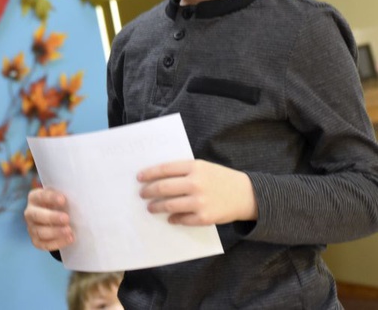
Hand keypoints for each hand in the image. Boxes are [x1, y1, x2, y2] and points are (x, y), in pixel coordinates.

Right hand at [23, 188, 73, 250]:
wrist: (54, 219)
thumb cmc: (58, 205)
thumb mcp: (59, 198)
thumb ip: (64, 198)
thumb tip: (79, 199)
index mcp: (34, 198)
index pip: (40, 196)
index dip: (51, 197)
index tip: (63, 200)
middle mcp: (30, 213)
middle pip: (37, 215)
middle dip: (52, 217)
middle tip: (66, 218)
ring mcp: (31, 228)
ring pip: (40, 231)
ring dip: (55, 232)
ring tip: (69, 231)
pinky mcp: (36, 241)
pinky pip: (44, 244)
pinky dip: (57, 243)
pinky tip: (68, 239)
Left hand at [138, 159, 257, 225]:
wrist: (247, 194)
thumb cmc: (220, 179)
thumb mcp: (203, 167)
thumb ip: (183, 170)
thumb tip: (156, 177)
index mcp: (195, 167)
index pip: (164, 169)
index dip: (149, 174)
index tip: (139, 178)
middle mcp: (196, 183)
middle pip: (163, 187)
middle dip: (148, 191)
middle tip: (142, 194)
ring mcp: (200, 201)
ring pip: (169, 205)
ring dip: (156, 207)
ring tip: (150, 207)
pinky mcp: (205, 217)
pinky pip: (182, 219)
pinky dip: (173, 219)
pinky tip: (169, 218)